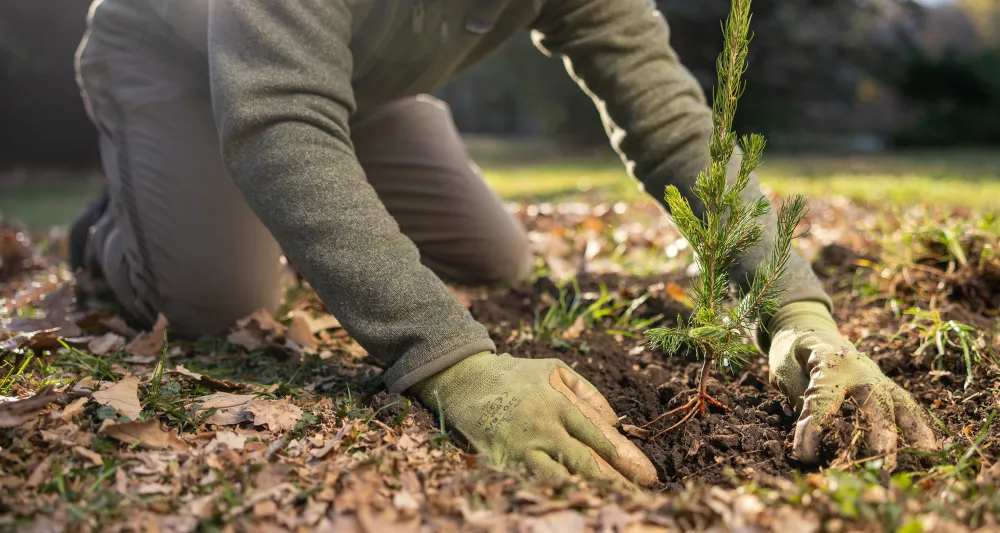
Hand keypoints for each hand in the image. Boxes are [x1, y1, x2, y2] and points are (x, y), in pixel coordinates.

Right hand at [409, 352, 657, 486]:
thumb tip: (615, 423)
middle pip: (584, 463)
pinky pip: (532, 483)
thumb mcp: (556, 370)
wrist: (464, 380)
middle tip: (640, 496)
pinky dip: (556, 493)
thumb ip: (589, 393)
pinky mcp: (501, 462)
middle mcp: (540, 426)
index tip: (646, 475)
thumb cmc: (517, 376)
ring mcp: (519, 447)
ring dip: (589, 492)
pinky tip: (575, 501)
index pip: (598, 435)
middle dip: (615, 482)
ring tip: (613, 503)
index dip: (625, 458)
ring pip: (560, 479)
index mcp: (558, 402)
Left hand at [765, 302, 936, 467]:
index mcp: (827, 362)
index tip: (805, 455)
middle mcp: (857, 368)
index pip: (822, 399)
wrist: (807, 328)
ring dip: (912, 431)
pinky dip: (918, 425)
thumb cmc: (792, 352)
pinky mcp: (882, 384)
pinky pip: (905, 405)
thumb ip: (799, 398)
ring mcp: (874, 375)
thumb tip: (816, 434)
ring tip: (925, 457)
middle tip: (881, 462)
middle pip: (875, 400)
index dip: (813, 429)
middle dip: (880, 432)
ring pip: (899, 401)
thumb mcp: (783, 372)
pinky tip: (929, 447)